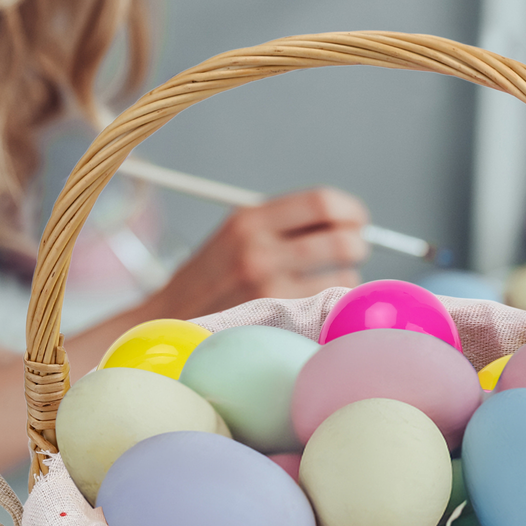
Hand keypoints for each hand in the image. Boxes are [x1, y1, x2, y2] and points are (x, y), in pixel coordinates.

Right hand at [151, 186, 369, 317]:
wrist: (167, 323)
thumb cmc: (211, 280)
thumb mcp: (236, 235)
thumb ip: (285, 225)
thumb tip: (347, 222)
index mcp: (249, 220)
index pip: (322, 202)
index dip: (350, 211)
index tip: (357, 220)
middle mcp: (259, 250)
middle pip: (343, 240)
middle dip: (358, 245)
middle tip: (353, 251)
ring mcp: (269, 290)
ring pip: (344, 278)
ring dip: (346, 279)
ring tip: (327, 282)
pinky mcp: (277, 322)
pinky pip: (330, 309)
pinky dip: (334, 305)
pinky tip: (317, 306)